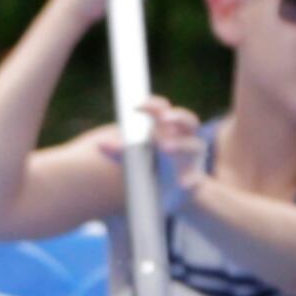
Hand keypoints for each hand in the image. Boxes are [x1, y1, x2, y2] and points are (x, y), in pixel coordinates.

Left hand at [93, 94, 205, 208]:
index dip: (153, 105)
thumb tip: (100, 144)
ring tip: (164, 147)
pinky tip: (182, 183)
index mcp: (167, 126)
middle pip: (187, 121)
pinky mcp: (193, 178)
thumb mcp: (132, 155)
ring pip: (193, 145)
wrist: (160, 189)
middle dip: (177, 117)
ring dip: (181, 144)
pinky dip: (190, 179)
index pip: (163, 109)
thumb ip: (119, 150)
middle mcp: (184, 137)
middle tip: (162, 118)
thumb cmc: (145, 163)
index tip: (137, 107)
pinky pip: (195, 178)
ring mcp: (191, 157)